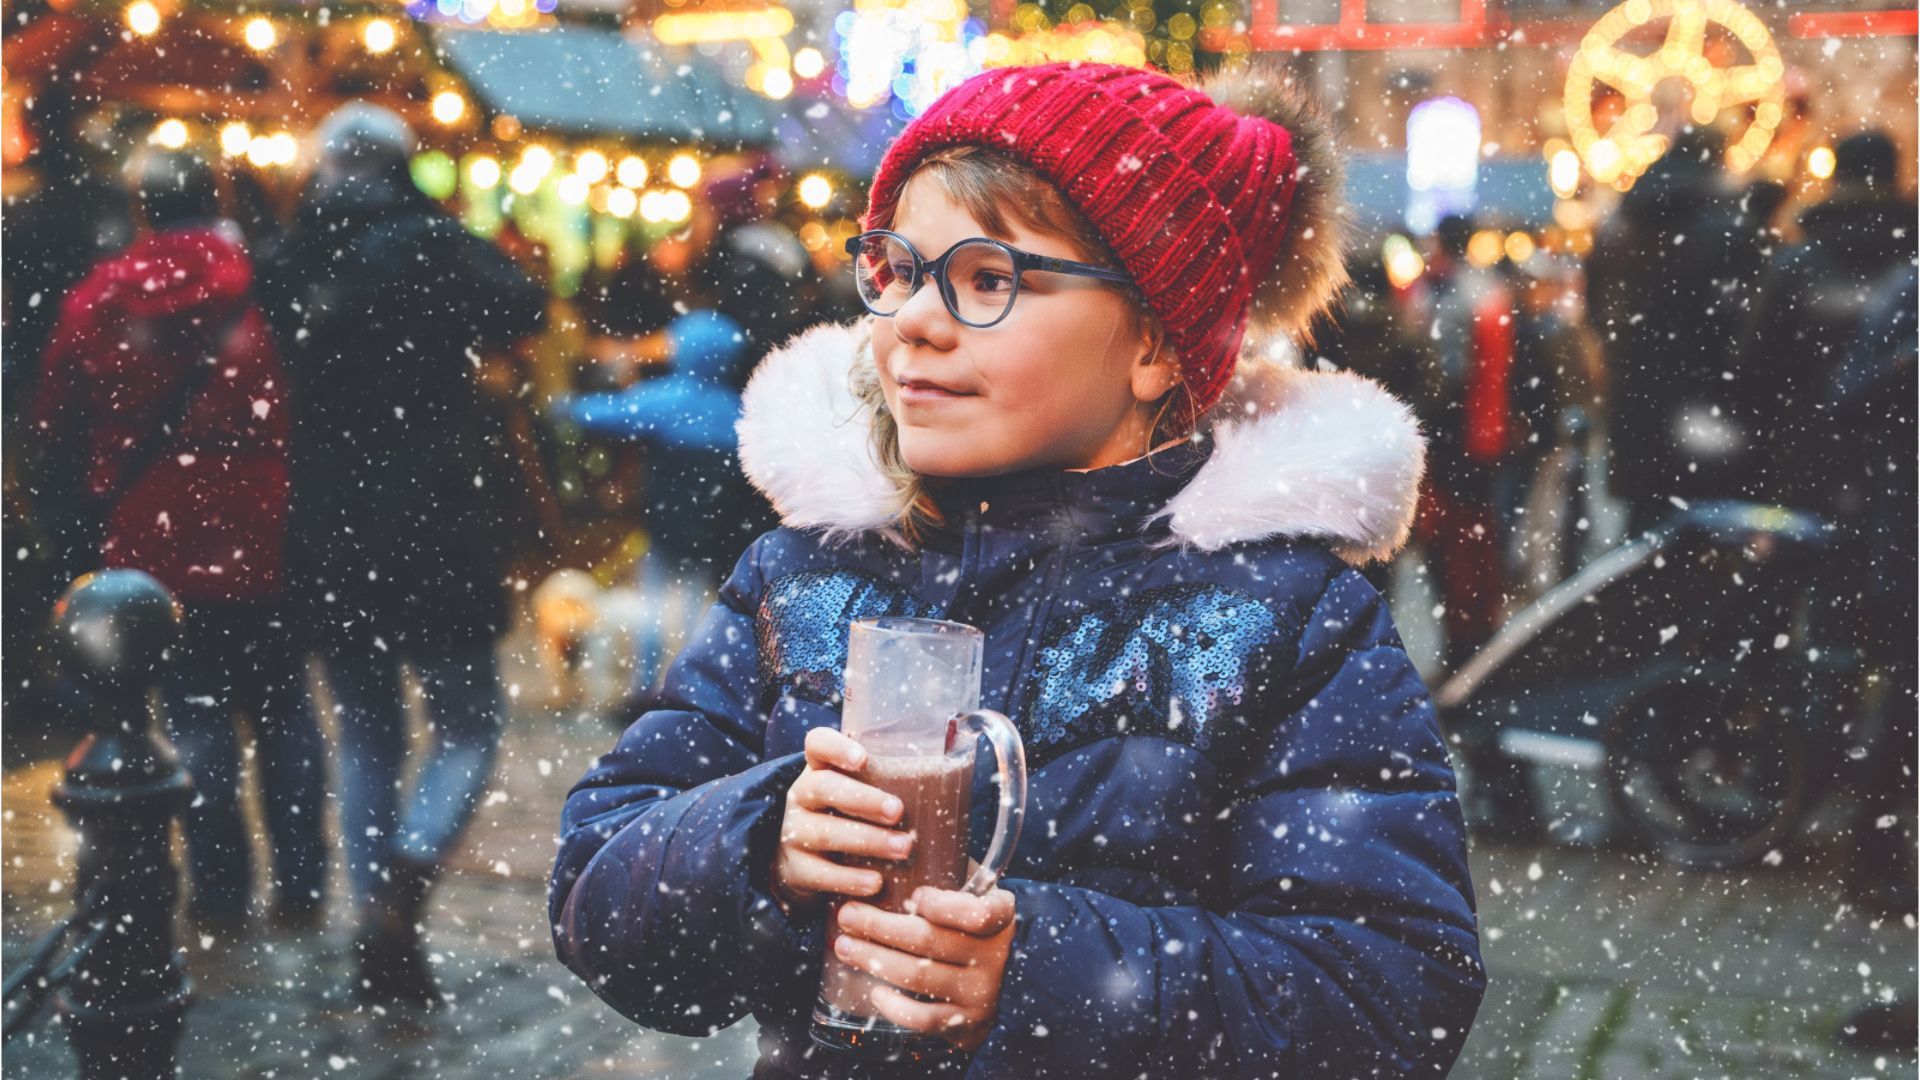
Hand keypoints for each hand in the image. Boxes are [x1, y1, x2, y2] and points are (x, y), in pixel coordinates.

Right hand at [771, 727, 911, 910]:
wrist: (805, 863)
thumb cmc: (849, 818)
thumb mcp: (861, 792)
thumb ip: (892, 778)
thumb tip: (957, 756)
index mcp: (820, 769)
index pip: (818, 744)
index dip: (836, 748)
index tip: (862, 759)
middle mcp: (803, 795)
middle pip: (823, 787)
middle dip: (863, 799)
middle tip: (898, 811)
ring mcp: (794, 832)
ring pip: (825, 832)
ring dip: (868, 840)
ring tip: (903, 848)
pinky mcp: (796, 869)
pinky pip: (820, 873)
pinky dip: (850, 879)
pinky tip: (876, 883)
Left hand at [833, 886, 1016, 1051]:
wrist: (1016, 979)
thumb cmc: (980, 925)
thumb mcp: (978, 893)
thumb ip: (951, 873)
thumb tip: (896, 843)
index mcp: (1000, 916)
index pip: (976, 912)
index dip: (941, 906)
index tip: (913, 897)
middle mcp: (994, 955)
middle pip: (929, 941)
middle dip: (880, 927)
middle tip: (848, 915)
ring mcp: (980, 992)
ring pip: (920, 976)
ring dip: (875, 960)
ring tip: (845, 946)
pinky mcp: (966, 1023)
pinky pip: (926, 1019)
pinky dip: (897, 1008)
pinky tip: (875, 993)